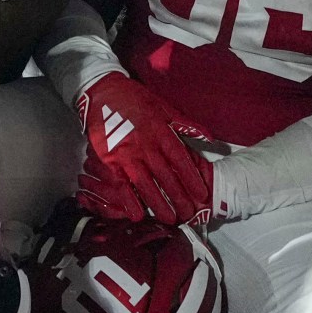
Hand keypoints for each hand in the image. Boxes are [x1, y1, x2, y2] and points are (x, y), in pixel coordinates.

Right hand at [76, 72, 214, 224]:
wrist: (102, 93)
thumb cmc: (135, 100)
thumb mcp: (164, 107)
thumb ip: (186, 125)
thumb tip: (209, 137)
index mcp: (161, 130)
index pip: (180, 158)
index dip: (192, 177)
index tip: (202, 193)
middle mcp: (145, 144)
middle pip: (165, 175)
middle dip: (179, 196)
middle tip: (190, 213)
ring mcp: (126, 153)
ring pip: (145, 184)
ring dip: (157, 204)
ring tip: (169, 219)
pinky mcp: (108, 160)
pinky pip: (120, 184)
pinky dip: (128, 201)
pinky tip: (136, 215)